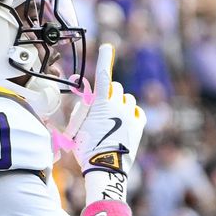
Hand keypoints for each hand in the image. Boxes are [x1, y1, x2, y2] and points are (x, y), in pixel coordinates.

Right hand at [69, 44, 145, 174]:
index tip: (108, 47)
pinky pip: (138, 111)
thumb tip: (87, 102)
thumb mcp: (76, 129)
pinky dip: (132, 113)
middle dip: (109, 92)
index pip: (104, 75)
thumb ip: (82, 111)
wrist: (106, 169)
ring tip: (113, 120)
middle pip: (116, 87)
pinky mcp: (139, 126)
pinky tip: (125, 122)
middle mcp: (118, 106)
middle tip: (101, 107)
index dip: (105, 59)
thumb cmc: (86, 150)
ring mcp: (130, 116)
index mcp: (101, 104)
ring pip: (128, 99)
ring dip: (120, 104)